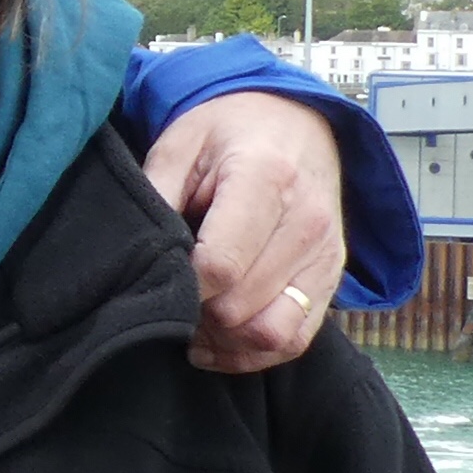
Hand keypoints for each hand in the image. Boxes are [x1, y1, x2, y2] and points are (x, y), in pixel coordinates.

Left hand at [140, 86, 345, 373]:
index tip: (162, 277)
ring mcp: (326, 255)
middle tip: (171, 298)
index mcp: (266, 178)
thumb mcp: (180, 143)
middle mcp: (307, 222)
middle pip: (240, 306)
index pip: (220, 265)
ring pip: (271, 333)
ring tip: (194, 322)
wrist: (297, 120)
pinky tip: (219, 340)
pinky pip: (294, 340)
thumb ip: (156, 196)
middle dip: (196, 314)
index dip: (181, 286)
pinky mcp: (332, 278)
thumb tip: (140, 258)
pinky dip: (253, 352)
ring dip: (225, 340)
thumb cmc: (228, 131)